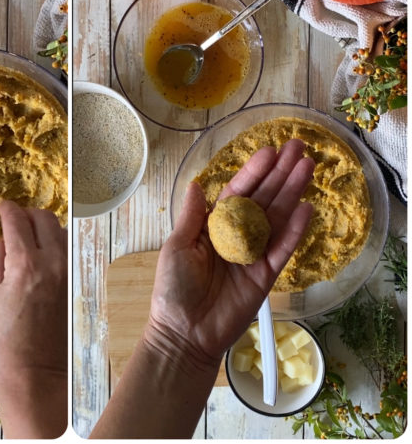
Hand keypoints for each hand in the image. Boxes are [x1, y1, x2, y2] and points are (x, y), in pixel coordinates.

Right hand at [0, 201, 66, 437]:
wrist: (36, 378)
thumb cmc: (4, 345)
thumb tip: (1, 241)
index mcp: (26, 265)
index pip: (17, 220)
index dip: (6, 209)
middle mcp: (54, 263)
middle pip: (45, 218)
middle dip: (27, 213)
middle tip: (13, 220)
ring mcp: (70, 274)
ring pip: (61, 232)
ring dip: (44, 228)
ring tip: (28, 237)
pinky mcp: (78, 287)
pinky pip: (69, 253)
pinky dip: (56, 246)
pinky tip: (43, 256)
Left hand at [145, 138, 314, 371]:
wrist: (185, 332)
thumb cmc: (173, 289)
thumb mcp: (177, 246)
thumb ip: (192, 216)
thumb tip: (195, 184)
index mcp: (213, 227)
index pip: (237, 193)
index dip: (253, 172)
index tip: (269, 151)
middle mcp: (236, 236)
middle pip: (262, 199)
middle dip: (280, 174)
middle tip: (299, 148)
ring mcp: (253, 255)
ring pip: (277, 218)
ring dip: (292, 193)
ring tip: (307, 168)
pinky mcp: (266, 275)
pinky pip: (282, 249)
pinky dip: (294, 230)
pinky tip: (306, 208)